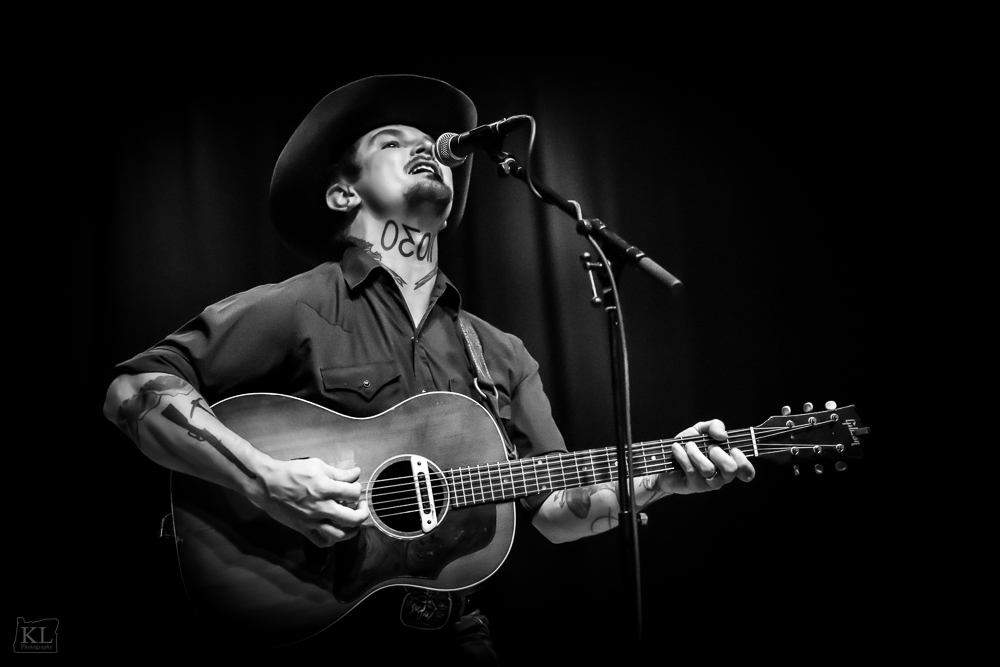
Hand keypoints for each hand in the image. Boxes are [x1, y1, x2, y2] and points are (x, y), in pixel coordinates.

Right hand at [252, 457, 369, 546]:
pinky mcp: (304, 529)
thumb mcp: (317, 465)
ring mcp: (312, 521)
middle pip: (353, 519)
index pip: (353, 493)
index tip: (353, 487)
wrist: (267, 485)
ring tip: (352, 520)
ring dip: (352, 529)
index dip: (358, 490)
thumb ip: (339, 472)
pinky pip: (322, 542)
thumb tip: (356, 473)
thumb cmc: (292, 472)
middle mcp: (321, 508)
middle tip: (360, 505)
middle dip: (363, 512)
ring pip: (340, 535)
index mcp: (324, 489)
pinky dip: (333, 539)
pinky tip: (335, 530)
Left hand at [656, 419, 754, 494]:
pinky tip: (677, 449)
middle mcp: (722, 476)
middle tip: (709, 447)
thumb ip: (715, 426)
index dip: (743, 461)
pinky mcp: (693, 486)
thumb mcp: (702, 430)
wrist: (664, 459)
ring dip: (695, 452)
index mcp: (729, 463)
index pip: (747, 473)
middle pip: (730, 470)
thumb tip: (723, 435)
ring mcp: (708, 483)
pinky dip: (682, 455)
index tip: (732, 449)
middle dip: (718, 453)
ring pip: (708, 469)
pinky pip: (691, 470)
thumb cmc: (688, 446)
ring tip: (688, 446)